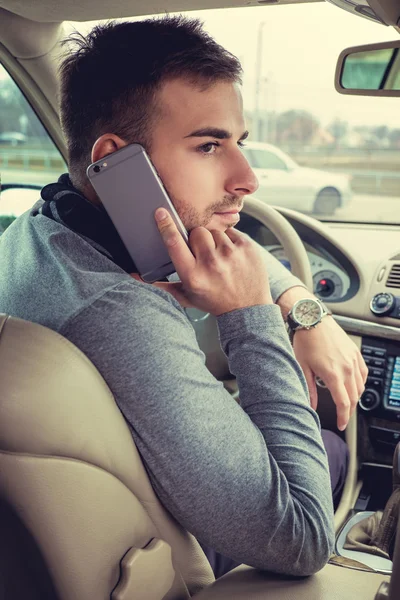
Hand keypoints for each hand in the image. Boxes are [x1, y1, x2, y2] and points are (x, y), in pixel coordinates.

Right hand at [154, 208, 272, 314]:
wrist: (248, 308)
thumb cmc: (214, 301)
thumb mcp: (185, 296)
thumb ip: (160, 285)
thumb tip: (135, 277)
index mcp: (193, 275)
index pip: (174, 243)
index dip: (166, 226)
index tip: (161, 212)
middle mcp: (211, 264)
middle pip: (196, 232)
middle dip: (198, 240)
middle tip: (204, 255)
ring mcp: (231, 254)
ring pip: (213, 230)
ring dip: (214, 241)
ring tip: (220, 258)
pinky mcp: (246, 247)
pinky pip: (231, 232)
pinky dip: (229, 241)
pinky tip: (231, 257)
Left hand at [293, 316, 367, 430]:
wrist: (313, 319)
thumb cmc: (306, 341)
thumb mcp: (302, 367)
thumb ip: (308, 389)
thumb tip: (311, 406)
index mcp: (333, 374)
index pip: (343, 403)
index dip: (343, 418)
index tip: (340, 425)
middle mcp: (347, 368)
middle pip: (354, 397)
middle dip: (348, 410)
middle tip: (342, 416)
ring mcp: (353, 360)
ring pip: (360, 386)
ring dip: (354, 397)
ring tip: (345, 402)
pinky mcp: (356, 353)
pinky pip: (364, 373)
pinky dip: (360, 383)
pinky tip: (353, 385)